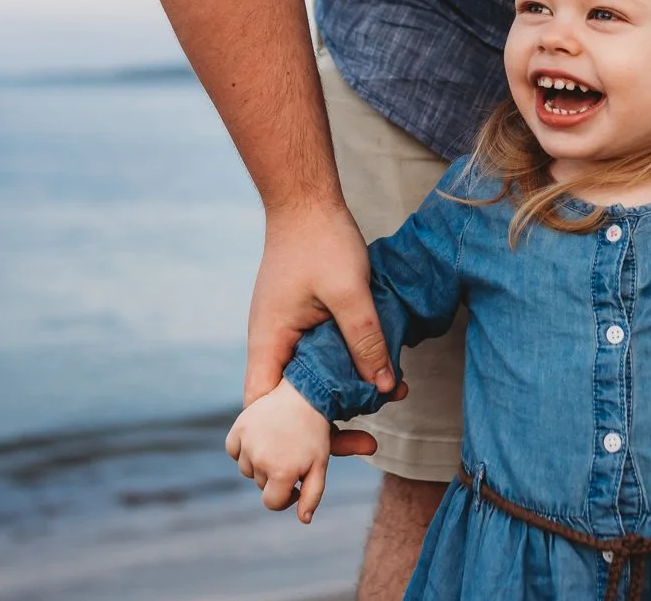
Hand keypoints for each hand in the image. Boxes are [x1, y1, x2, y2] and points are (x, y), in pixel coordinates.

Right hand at [226, 379, 334, 521]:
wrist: (305, 393)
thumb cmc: (315, 433)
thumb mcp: (320, 465)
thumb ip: (311, 496)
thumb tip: (303, 520)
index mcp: (282, 472)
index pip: (271, 502)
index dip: (285, 497)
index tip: (296, 484)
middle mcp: (261, 459)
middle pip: (260, 483)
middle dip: (274, 475)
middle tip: (291, 454)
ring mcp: (248, 443)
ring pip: (246, 468)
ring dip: (258, 462)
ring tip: (277, 444)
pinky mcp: (238, 428)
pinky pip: (233, 449)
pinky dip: (242, 447)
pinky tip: (260, 437)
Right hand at [246, 202, 397, 458]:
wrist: (307, 199)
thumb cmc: (320, 240)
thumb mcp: (348, 291)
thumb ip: (365, 339)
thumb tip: (384, 387)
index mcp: (268, 343)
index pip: (261, 411)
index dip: (286, 440)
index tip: (324, 452)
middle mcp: (271, 344)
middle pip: (289, 406)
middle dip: (326, 426)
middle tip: (369, 442)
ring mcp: (285, 334)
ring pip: (310, 382)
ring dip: (344, 394)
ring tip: (389, 397)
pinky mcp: (301, 323)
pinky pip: (320, 359)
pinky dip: (346, 369)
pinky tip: (381, 370)